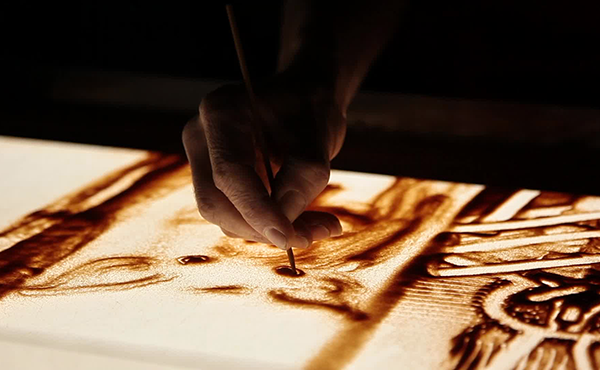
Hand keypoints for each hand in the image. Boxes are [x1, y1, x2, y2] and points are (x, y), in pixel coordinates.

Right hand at [182, 77, 344, 249]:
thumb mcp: (318, 139)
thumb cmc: (311, 109)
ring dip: (271, 231)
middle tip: (315, 235)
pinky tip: (307, 223)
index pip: (229, 174)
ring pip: (225, 216)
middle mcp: (201, 137)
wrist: (304, 100)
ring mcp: (203, 160)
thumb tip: (283, 229)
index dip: (257, 211)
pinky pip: (236, 214)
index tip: (290, 237)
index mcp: (222, 113)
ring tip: (322, 226)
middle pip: (217, 202)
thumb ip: (302, 180)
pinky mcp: (214, 181)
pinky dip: (270, 225)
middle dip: (263, 228)